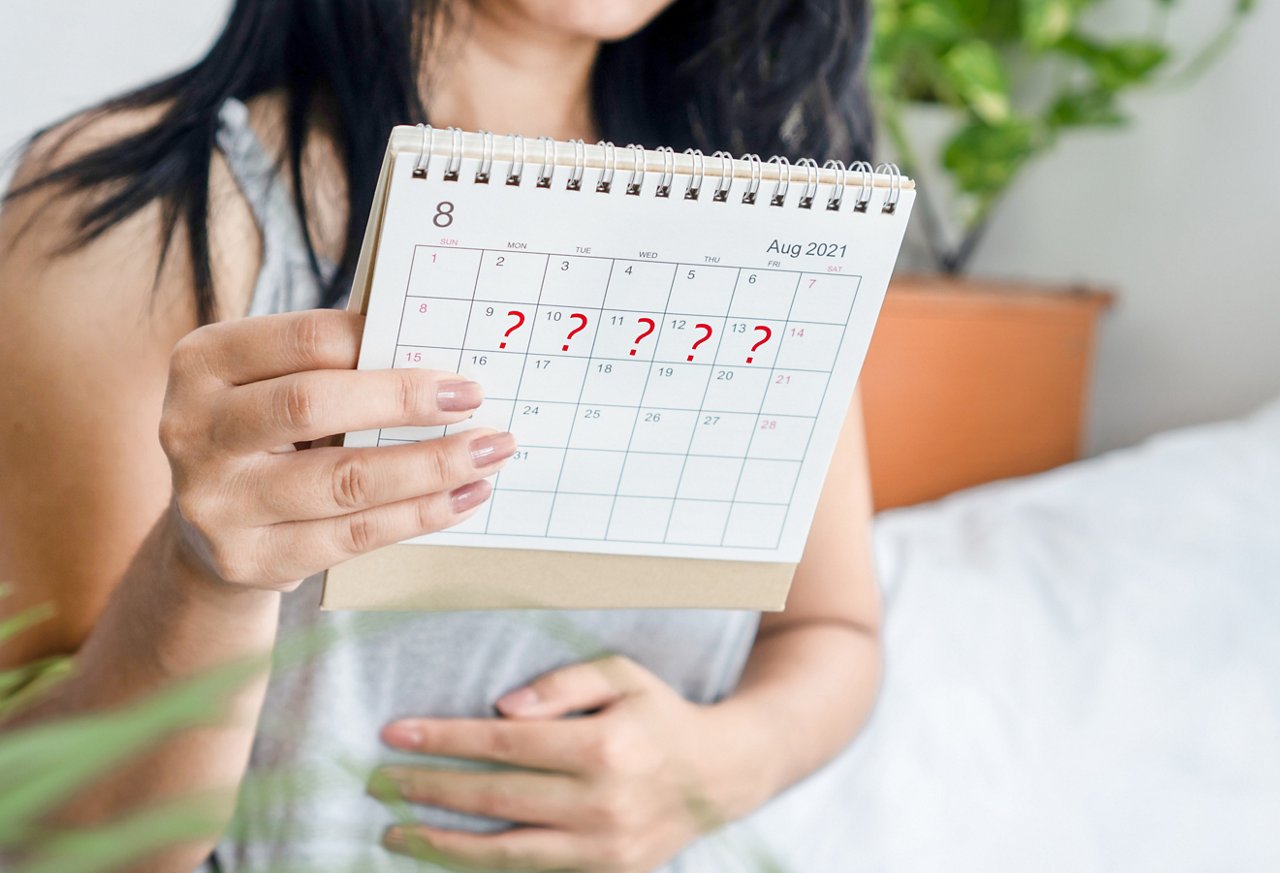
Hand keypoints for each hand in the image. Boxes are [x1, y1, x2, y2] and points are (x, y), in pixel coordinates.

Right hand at [159, 309, 514, 590]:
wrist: (209, 531)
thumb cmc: (267, 434)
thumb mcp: (275, 384)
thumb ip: (335, 365)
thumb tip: (440, 355)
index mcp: (203, 362)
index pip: (300, 340)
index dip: (376, 341)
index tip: (441, 353)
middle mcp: (194, 429)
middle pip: (312, 405)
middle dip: (405, 400)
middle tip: (473, 399)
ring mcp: (216, 501)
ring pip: (343, 481)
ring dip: (430, 465)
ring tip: (489, 451)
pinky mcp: (249, 559)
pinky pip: (353, 535)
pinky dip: (419, 514)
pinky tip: (463, 497)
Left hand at [369, 655, 768, 872]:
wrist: (720, 774)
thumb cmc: (659, 714)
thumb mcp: (621, 676)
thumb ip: (562, 685)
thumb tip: (501, 708)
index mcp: (603, 746)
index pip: (503, 742)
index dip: (444, 738)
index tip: (395, 733)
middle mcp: (601, 803)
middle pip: (494, 798)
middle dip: (428, 788)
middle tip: (378, 780)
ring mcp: (603, 847)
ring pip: (504, 850)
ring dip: (441, 841)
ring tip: (395, 829)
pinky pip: (530, 872)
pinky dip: (481, 865)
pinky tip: (445, 851)